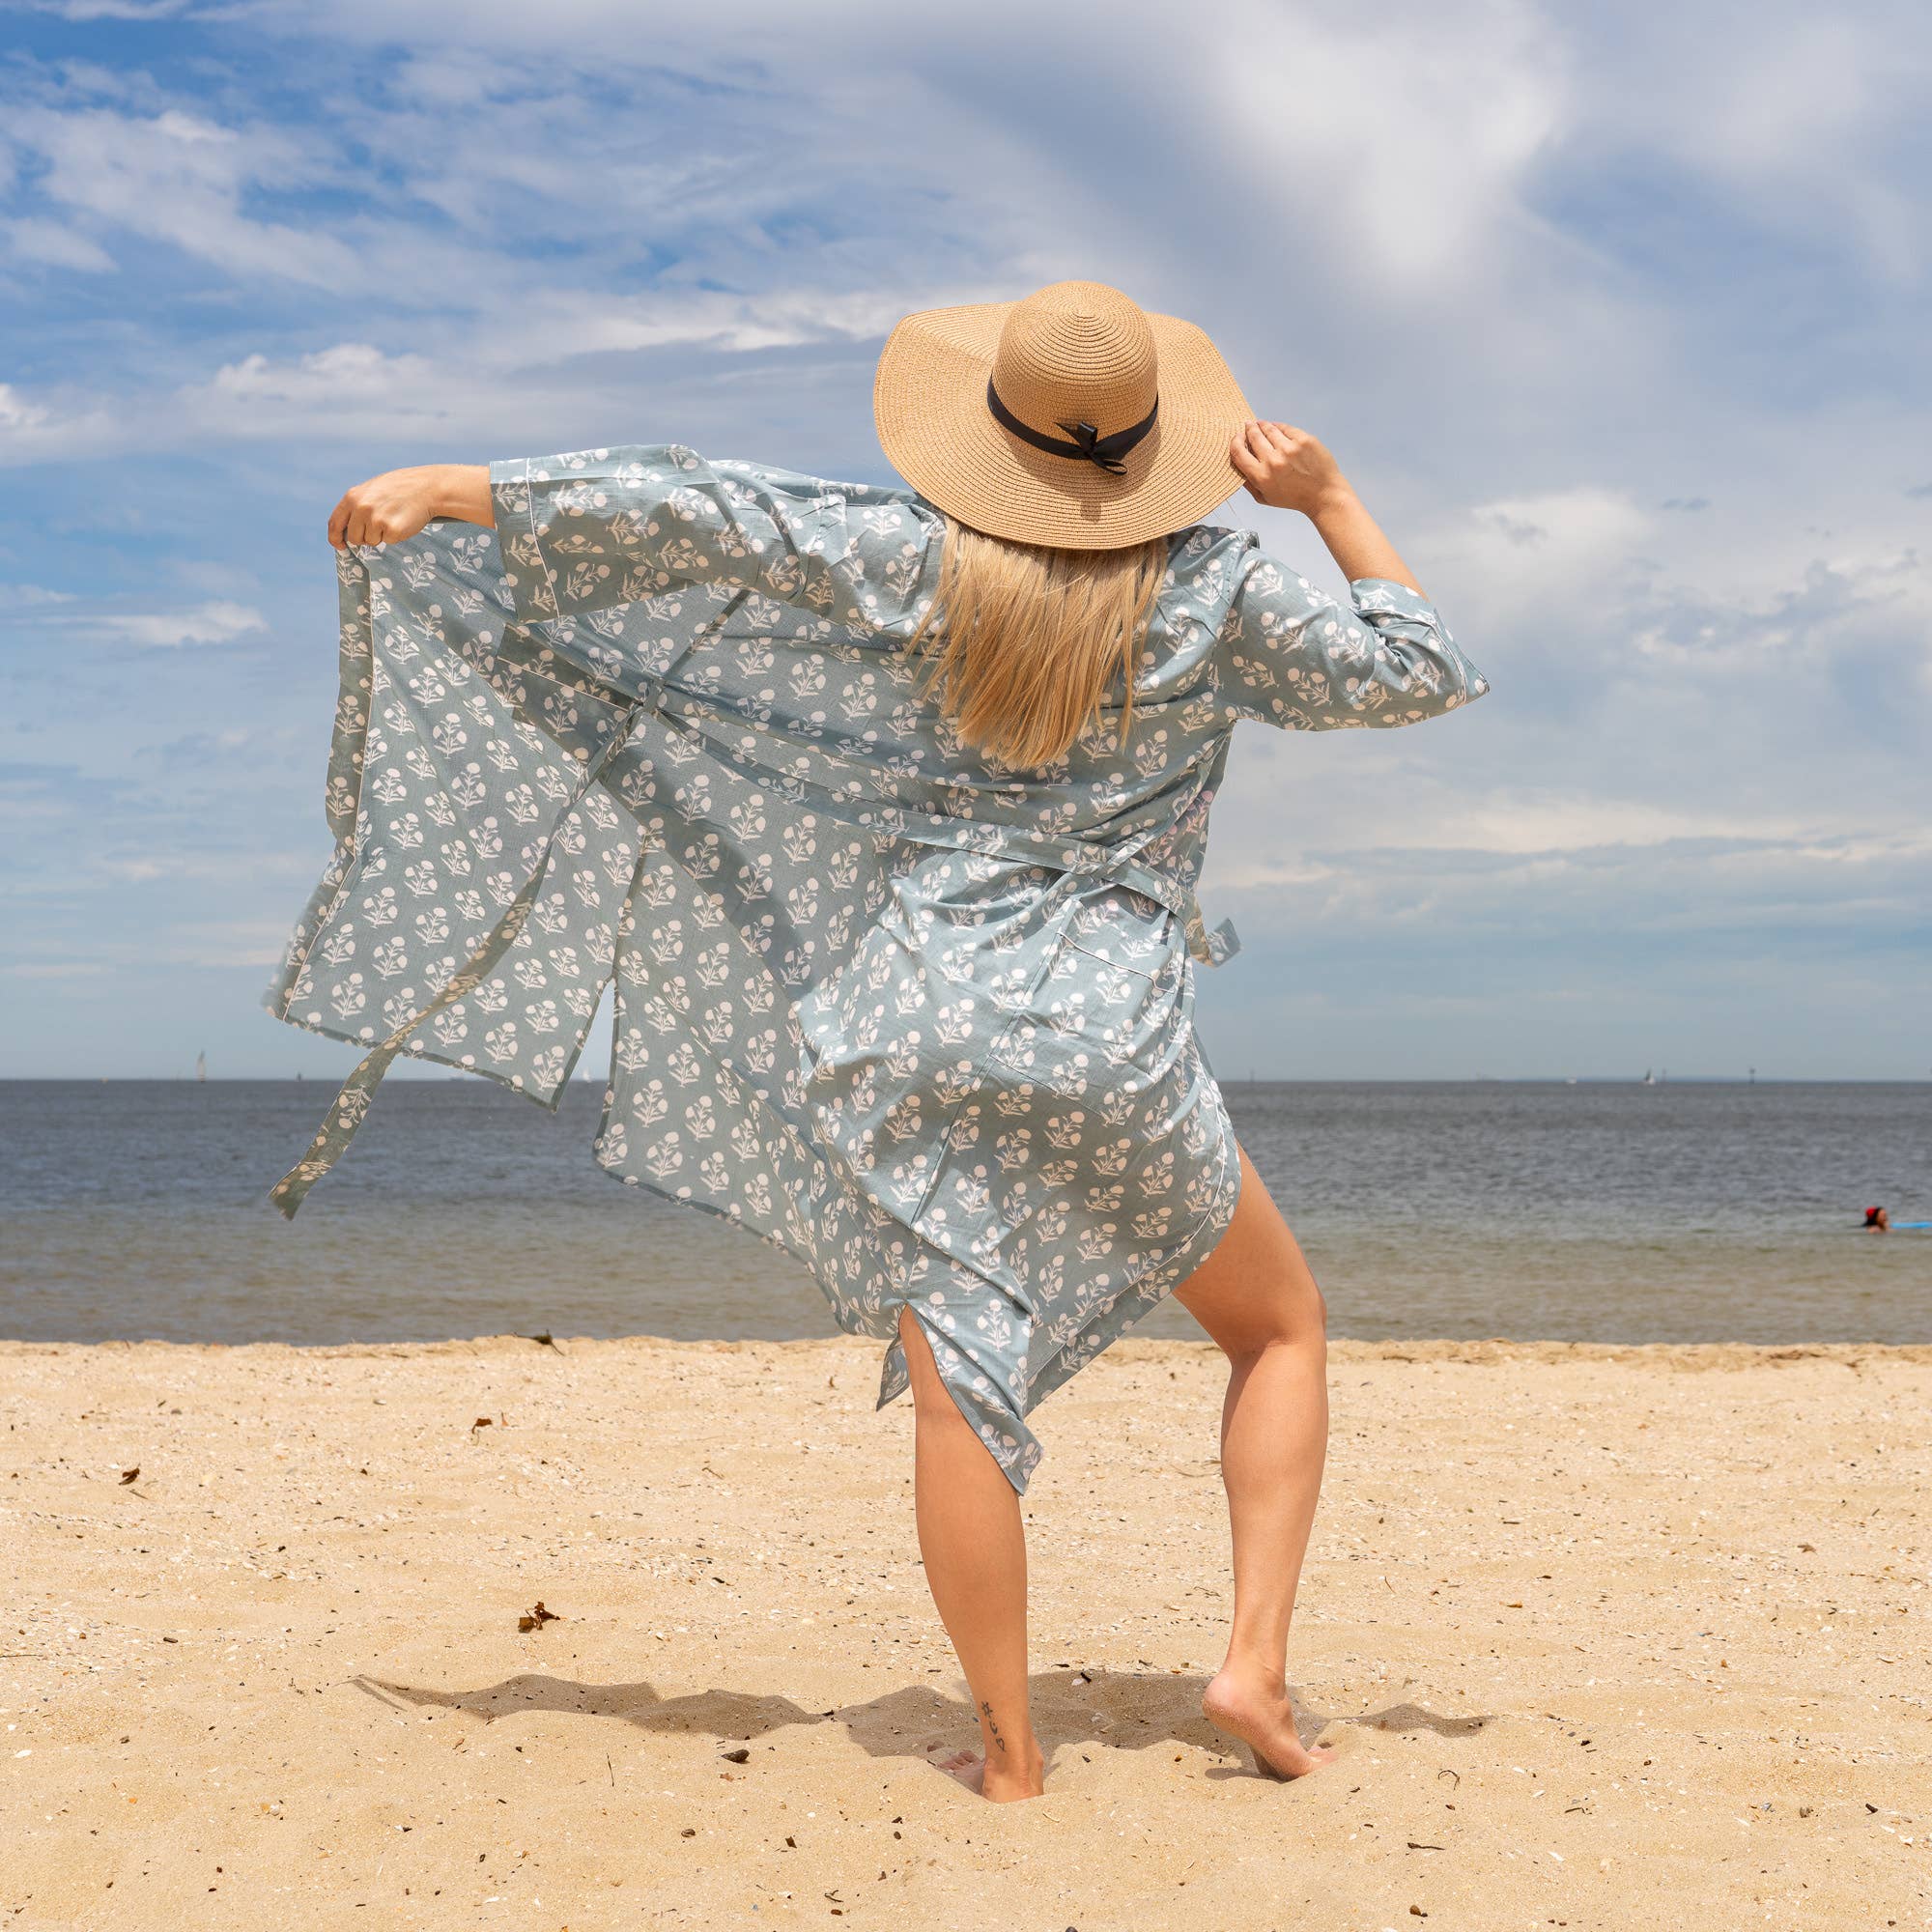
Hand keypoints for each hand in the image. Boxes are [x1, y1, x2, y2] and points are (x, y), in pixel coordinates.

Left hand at [327, 464, 452, 549]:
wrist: (426, 488)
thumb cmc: (399, 489)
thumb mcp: (371, 490)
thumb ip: (356, 505)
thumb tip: (346, 529)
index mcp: (353, 497)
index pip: (335, 523)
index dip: (335, 537)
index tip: (340, 545)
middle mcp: (361, 508)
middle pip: (354, 538)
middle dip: (365, 537)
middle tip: (380, 526)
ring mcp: (376, 519)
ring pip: (371, 541)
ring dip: (381, 535)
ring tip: (393, 518)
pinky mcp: (392, 530)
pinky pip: (388, 541)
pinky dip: (395, 535)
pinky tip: (402, 521)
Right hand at [1229, 421, 1351, 518]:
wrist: (1323, 494)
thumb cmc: (1294, 498)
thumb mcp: (1265, 498)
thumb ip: (1249, 483)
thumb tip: (1237, 465)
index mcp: (1260, 476)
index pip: (1238, 452)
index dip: (1235, 441)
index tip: (1237, 437)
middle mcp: (1273, 460)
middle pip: (1253, 436)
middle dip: (1249, 429)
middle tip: (1248, 425)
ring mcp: (1289, 448)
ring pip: (1269, 429)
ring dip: (1263, 425)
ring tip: (1261, 424)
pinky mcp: (1303, 440)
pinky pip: (1286, 428)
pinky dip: (1279, 427)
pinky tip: (1278, 428)